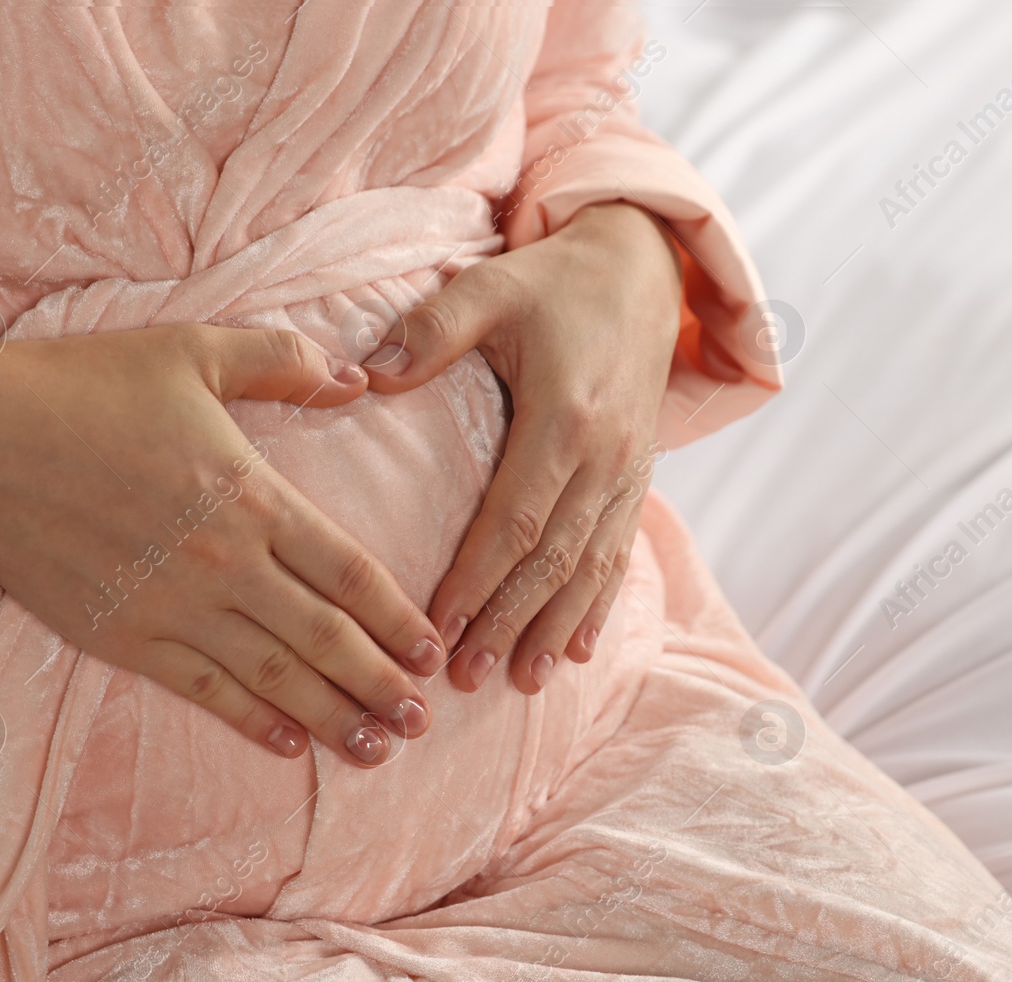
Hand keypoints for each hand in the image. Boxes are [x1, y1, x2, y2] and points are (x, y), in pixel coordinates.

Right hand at [0, 323, 446, 766]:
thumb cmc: (85, 385)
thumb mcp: (195, 349)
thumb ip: (285, 361)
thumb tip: (360, 379)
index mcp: (252, 496)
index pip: (349, 573)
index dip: (399, 619)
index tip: (433, 652)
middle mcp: (224, 562)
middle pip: (326, 638)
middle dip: (382, 684)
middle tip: (424, 720)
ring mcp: (174, 607)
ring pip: (274, 677)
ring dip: (333, 718)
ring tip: (379, 748)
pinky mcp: (124, 637)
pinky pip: (204, 690)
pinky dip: (252, 720)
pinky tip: (290, 744)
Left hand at [365, 201, 681, 694]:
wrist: (643, 271)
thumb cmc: (553, 282)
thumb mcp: (490, 286)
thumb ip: (431, 330)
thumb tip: (368, 375)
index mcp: (564, 419)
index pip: (514, 520)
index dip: (477, 579)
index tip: (439, 627)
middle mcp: (604, 458)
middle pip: (552, 560)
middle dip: (509, 622)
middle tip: (466, 677)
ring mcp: (628, 474)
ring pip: (590, 568)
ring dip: (555, 628)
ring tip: (521, 681)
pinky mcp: (638, 479)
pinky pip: (620, 553)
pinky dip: (599, 606)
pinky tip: (580, 650)